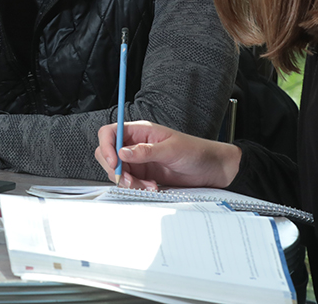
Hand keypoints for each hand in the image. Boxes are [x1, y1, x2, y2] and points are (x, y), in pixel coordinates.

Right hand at [94, 121, 241, 189]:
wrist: (211, 169)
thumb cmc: (196, 151)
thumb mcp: (171, 149)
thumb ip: (145, 151)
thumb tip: (122, 152)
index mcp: (140, 131)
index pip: (110, 133)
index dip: (106, 146)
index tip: (113, 162)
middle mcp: (136, 144)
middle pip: (108, 154)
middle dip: (115, 169)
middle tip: (129, 179)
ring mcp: (138, 161)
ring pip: (117, 171)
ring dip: (128, 182)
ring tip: (148, 185)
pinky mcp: (143, 175)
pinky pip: (129, 182)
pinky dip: (136, 188)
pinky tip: (151, 187)